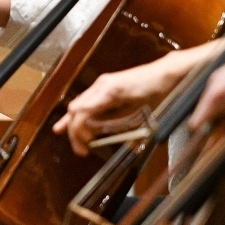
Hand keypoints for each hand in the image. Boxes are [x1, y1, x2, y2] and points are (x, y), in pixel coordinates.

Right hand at [53, 58, 181, 155]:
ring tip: (61, 132)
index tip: (85, 146)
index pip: (82, 112)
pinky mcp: (105, 86)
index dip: (79, 131)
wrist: (163, 74)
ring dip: (71, 121)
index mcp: (109, 91)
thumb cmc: (156, 93)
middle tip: (81, 149)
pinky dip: (79, 113)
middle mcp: (100, 86)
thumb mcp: (139, 113)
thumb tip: (101, 137)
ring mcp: (101, 84)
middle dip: (73, 130)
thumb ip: (118, 125)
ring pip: (78, 103)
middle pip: (75, 108)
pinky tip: (70, 120)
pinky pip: (86, 101)